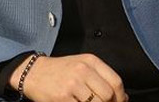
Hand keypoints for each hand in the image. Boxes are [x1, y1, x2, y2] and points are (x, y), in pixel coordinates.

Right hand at [9, 53, 128, 101]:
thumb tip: (123, 97)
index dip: (120, 97)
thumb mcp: (83, 66)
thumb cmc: (62, 70)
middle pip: (108, 96)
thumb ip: (102, 78)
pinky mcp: (62, 98)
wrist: (34, 72)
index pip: (116, 82)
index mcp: (91, 61)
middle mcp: (83, 70)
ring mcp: (72, 84)